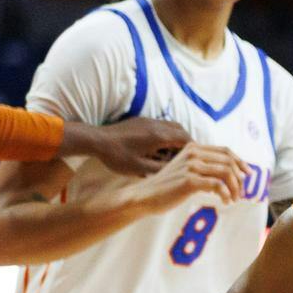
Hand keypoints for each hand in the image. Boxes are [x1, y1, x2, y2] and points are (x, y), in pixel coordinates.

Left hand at [65, 117, 189, 176]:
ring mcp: (147, 121)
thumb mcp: (141, 168)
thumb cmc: (117, 156)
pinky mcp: (139, 121)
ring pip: (170, 126)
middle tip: (186, 156)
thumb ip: (162, 168)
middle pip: (180, 129)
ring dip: (174, 138)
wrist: (96, 140)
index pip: (185, 138)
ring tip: (170, 154)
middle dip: (186, 142)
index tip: (197, 158)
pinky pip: (159, 125)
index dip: (194, 148)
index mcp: (158, 136)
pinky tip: (157, 148)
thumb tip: (178, 171)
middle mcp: (155, 125)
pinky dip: (164, 135)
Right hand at [124, 142, 248, 213]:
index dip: (240, 162)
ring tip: (234, 199)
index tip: (248, 174)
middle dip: (240, 178)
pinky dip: (226, 194)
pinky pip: (217, 185)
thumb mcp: (187, 170)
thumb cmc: (168, 186)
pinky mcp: (189, 180)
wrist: (146, 196)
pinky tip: (225, 202)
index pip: (225, 151)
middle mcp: (193, 153)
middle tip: (241, 193)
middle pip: (229, 161)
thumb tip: (231, 175)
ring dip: (235, 188)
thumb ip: (205, 168)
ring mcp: (191, 166)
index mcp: (193, 147)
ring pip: (226, 173)